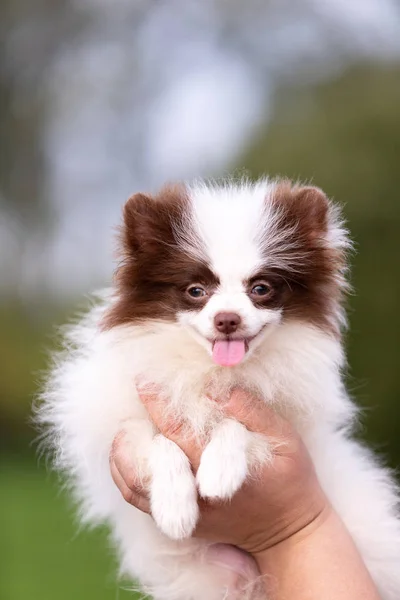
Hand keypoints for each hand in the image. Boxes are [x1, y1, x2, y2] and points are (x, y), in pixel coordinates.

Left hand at [110, 388, 327, 556]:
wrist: (290, 533)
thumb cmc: (290, 479)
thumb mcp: (285, 439)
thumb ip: (251, 412)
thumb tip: (215, 388)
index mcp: (220, 470)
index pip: (176, 430)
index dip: (156, 401)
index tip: (144, 378)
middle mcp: (194, 496)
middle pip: (147, 457)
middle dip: (133, 423)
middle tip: (131, 396)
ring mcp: (182, 514)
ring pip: (133, 484)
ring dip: (123, 451)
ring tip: (127, 423)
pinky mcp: (178, 524)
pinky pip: (138, 500)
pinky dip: (125, 474)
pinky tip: (130, 452)